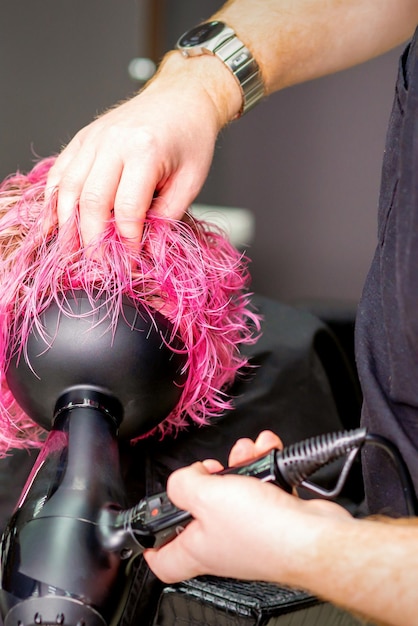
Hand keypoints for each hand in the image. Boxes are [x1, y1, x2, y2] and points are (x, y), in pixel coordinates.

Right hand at [45, 53, 235, 247]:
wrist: (182, 98)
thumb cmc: (190, 137)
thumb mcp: (191, 181)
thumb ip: (168, 217)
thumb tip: (148, 250)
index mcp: (145, 150)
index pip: (128, 209)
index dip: (127, 242)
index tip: (130, 261)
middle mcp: (113, 142)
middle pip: (92, 201)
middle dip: (93, 239)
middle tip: (99, 264)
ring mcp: (93, 139)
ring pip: (68, 189)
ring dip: (67, 225)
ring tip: (72, 252)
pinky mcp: (82, 139)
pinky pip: (59, 173)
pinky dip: (54, 201)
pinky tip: (55, 223)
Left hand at [144, 431, 350, 583]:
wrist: (313, 536)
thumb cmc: (263, 529)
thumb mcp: (206, 496)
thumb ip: (183, 483)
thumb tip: (182, 478)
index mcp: (198, 549)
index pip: (162, 560)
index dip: (151, 542)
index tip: (150, 522)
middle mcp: (222, 543)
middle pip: (200, 512)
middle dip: (206, 480)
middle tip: (210, 470)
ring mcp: (249, 531)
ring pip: (233, 492)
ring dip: (238, 464)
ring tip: (245, 452)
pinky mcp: (274, 517)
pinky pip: (262, 485)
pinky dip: (263, 466)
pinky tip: (266, 451)